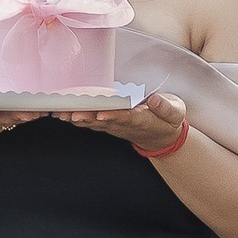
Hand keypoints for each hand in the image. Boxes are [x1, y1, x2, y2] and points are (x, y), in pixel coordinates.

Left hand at [58, 92, 187, 150]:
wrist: (162, 137)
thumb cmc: (168, 120)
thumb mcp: (176, 112)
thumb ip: (166, 107)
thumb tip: (154, 100)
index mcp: (142, 119)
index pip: (126, 118)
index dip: (113, 116)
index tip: (101, 114)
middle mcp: (124, 125)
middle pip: (103, 121)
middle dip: (87, 117)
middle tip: (71, 114)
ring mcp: (115, 126)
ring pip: (94, 123)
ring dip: (78, 119)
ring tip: (61, 113)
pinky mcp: (108, 125)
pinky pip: (91, 122)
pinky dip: (77, 119)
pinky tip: (64, 114)